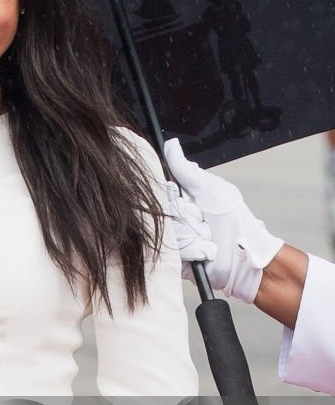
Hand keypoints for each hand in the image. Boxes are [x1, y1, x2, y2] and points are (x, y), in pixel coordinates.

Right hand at [163, 138, 283, 302]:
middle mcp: (174, 218)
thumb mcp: (209, 188)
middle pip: (162, 212)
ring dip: (192, 234)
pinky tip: (206, 250)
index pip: (159, 191)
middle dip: (186, 216)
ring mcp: (174, 238)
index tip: (179, 195)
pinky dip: (193, 250)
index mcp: (180, 199)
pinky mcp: (175, 258)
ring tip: (208, 236)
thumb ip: (185, 170)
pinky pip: (172, 251)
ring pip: (167, 231)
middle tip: (203, 218)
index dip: (170, 194)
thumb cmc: (233, 218)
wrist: (244, 252)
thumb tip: (170, 145)